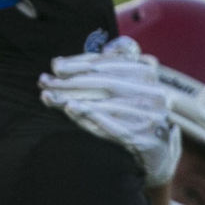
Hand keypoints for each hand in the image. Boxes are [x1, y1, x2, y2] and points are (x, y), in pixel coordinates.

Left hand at [39, 36, 180, 187]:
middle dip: (71, 81)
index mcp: (148, 73)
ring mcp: (152, 116)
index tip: (56, 65)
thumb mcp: (132, 84)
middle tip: (45, 82)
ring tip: (51, 96)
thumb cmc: (137, 113)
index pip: (109, 63)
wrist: (160, 152)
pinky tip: (71, 109)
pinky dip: (91, 117)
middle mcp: (152, 92)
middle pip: (104, 82)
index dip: (80, 62)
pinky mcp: (148, 140)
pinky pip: (115, 127)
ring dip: (75, 98)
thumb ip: (115, 64)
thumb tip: (91, 53)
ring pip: (106, 104)